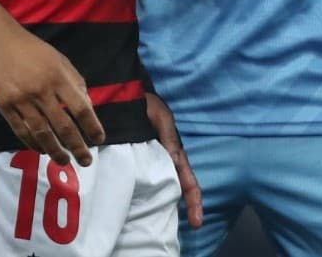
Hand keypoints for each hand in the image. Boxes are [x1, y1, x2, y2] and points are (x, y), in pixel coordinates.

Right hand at [0, 21, 104, 165]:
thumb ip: (75, 83)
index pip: (81, 108)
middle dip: (76, 146)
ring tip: (64, 161)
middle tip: (86, 160)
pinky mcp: (4, 106)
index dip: (91, 126)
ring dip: (54, 150)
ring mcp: (21, 100)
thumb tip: (87, 107)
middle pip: (63, 126)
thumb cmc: (34, 51)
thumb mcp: (61, 61)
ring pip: (41, 133)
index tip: (99, 140)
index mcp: (59, 78)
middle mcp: (41, 91)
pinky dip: (32, 143)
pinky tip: (41, 150)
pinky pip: (20, 130)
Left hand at [146, 92, 203, 227]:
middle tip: (195, 224)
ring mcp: (152, 161)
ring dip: (169, 202)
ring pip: (164, 186)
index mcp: (174, 150)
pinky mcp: (135, 162)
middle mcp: (166, 159)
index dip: (194, 198)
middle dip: (189, 205)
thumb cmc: (146, 105)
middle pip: (181, 186)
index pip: (188, 178)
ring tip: (166, 221)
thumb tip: (175, 161)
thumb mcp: (160, 117)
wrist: (124, 97)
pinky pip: (144, 181)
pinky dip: (146, 195)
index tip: (197, 219)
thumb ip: (168, 137)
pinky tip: (141, 207)